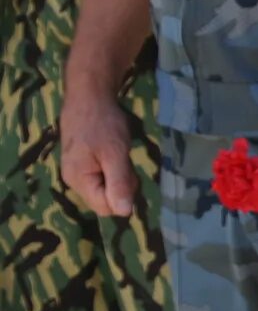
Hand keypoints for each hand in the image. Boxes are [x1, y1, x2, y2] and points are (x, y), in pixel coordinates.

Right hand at [58, 90, 140, 219]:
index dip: (123, 196)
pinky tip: (115, 153)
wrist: (89, 97)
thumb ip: (119, 182)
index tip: (130, 173)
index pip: (106, 208)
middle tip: (126, 162)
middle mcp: (74, 181)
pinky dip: (114, 169)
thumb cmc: (102, 124)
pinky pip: (103, 177)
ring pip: (107, 188)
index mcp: (78, 181)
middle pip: (106, 200)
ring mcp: (78, 172)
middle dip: (123, 186)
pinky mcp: (83, 163)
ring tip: (120, 154)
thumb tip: (124, 213)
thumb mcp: (115, 153)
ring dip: (120, 176)